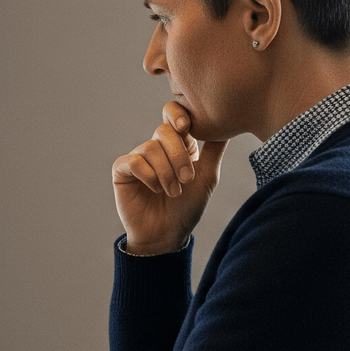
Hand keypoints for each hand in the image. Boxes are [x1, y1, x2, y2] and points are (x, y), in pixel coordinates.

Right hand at [112, 101, 226, 254]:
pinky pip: (134, 162)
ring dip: (166, 172)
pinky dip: (149, 176)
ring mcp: (138, 158)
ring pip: (150, 148)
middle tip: (187, 179)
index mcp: (177, 144)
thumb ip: (214, 151)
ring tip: (173, 192)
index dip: (178, 115)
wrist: (167, 234)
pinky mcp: (121, 170)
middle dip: (178, 155)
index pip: (173, 115)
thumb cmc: (187, 208)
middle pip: (164, 131)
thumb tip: (228, 125)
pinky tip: (155, 189)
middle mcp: (156, 148)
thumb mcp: (207, 178)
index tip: (186, 128)